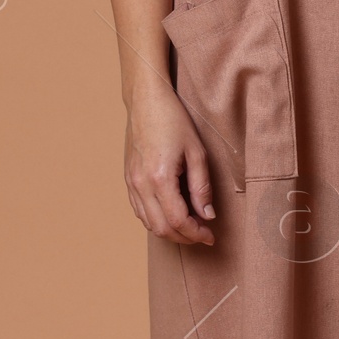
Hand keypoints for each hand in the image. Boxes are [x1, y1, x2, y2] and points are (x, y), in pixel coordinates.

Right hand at [124, 78, 214, 245]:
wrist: (146, 101)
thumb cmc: (174, 121)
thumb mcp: (196, 152)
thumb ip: (202, 187)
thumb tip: (207, 215)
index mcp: (159, 178)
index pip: (178, 220)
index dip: (196, 233)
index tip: (210, 236)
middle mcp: (141, 185)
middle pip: (161, 228)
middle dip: (184, 237)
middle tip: (203, 235)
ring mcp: (131, 183)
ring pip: (148, 222)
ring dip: (170, 231)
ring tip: (190, 226)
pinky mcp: (128, 179)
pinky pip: (139, 210)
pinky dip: (156, 219)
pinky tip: (172, 214)